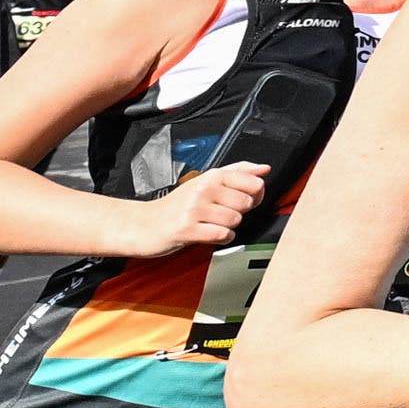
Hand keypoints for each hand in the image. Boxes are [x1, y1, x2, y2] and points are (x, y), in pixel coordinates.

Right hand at [134, 166, 272, 257]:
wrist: (144, 224)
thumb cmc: (177, 205)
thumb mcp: (205, 182)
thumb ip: (237, 173)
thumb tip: (264, 168)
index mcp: (212, 176)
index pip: (253, 181)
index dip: (255, 195)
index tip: (244, 199)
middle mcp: (203, 189)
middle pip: (246, 203)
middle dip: (238, 212)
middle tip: (221, 214)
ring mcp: (194, 208)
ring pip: (235, 220)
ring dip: (228, 227)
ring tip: (212, 224)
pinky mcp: (187, 228)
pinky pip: (222, 235)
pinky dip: (221, 238)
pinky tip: (209, 234)